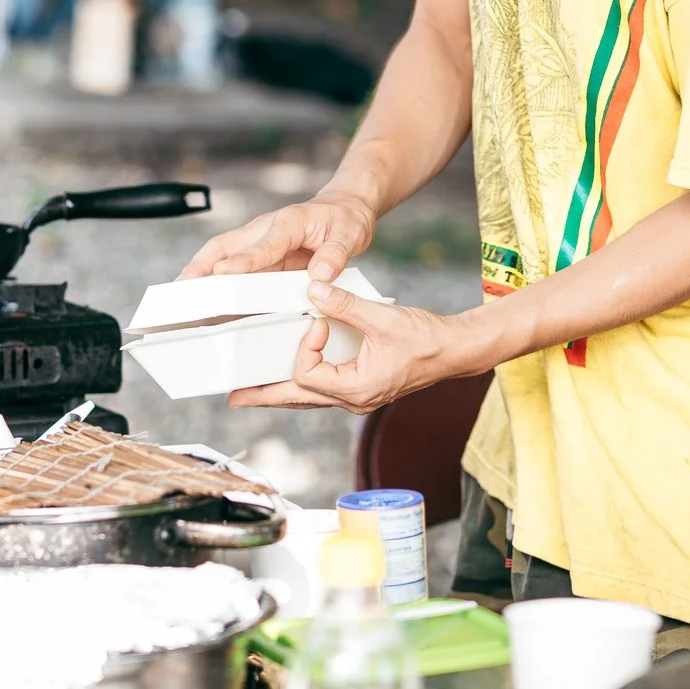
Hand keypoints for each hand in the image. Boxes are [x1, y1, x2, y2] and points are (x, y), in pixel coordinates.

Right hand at [179, 189, 376, 281]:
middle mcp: (267, 230)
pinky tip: (209, 300)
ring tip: (184, 297)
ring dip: (202, 274)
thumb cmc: (345, 219)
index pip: (262, 244)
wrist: (346, 208)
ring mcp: (261, 244)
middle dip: (202, 265)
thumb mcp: (350, 234)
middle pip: (225, 245)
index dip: (243, 260)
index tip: (224, 272)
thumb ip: (334, 255)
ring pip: (223, 257)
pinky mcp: (263, 257)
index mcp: (288, 222)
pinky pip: (236, 269)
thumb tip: (318, 278)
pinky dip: (218, 282)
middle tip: (182, 287)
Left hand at [227, 280, 478, 412]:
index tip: (317, 321)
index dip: (305, 346)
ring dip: (281, 392)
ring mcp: (356, 397)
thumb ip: (344, 304)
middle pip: (297, 400)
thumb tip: (312, 289)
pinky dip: (304, 383)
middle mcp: (352, 399)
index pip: (308, 374)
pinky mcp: (361, 388)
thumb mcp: (382, 317)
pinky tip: (292, 376)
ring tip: (254, 391)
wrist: (454, 351)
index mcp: (356, 388)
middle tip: (235, 396)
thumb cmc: (426, 338)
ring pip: (309, 398)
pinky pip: (323, 390)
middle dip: (266, 395)